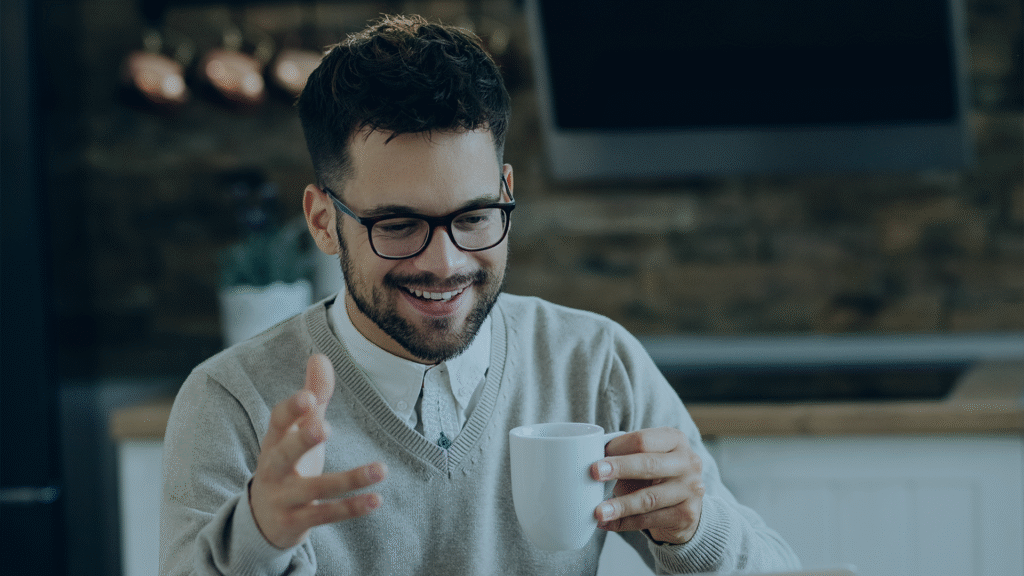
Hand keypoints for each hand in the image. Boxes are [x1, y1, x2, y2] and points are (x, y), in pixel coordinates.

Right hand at [249, 354, 387, 548]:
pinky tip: (377, 498)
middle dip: (302, 441)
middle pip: (285, 455)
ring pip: (316, 489)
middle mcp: (274, 470)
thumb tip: (320, 356)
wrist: (262, 521)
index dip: (291, 410)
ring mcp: (285, 498)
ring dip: (350, 479)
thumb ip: (311, 396)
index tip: (309, 396)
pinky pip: (326, 515)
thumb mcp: (296, 431)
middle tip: (324, 427)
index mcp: (273, 442)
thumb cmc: (286, 464)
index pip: (277, 422)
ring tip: (382, 468)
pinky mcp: (298, 522)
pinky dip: (352, 508)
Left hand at [591, 427, 704, 544]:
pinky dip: (624, 523)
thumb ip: (626, 455)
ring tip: (598, 511)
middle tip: (594, 473)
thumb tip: (591, 459)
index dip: (618, 447)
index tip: (596, 455)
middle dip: (619, 468)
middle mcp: (688, 462)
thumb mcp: (646, 458)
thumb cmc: (656, 476)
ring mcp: (691, 489)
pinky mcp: (687, 515)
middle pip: (649, 464)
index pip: (643, 440)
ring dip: (620, 505)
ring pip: (649, 498)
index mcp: (675, 440)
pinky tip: (607, 524)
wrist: (685, 506)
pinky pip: (649, 520)